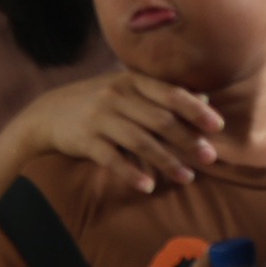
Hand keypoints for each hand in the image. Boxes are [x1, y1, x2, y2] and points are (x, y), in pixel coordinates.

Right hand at [18, 70, 222, 193]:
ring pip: (140, 141)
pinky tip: (147, 185)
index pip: (169, 93)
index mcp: (130, 81)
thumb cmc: (98, 102)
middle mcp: (116, 96)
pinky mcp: (84, 140)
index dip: (195, 110)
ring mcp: (99, 118)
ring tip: (187, 177)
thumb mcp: (127, 89)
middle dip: (187, 140)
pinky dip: (131, 172)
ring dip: (167, 161)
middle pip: (159, 120)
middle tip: (210, 157)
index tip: (217, 127)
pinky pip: (112, 159)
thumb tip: (203, 100)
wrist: (48, 113)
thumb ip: (161, 94)